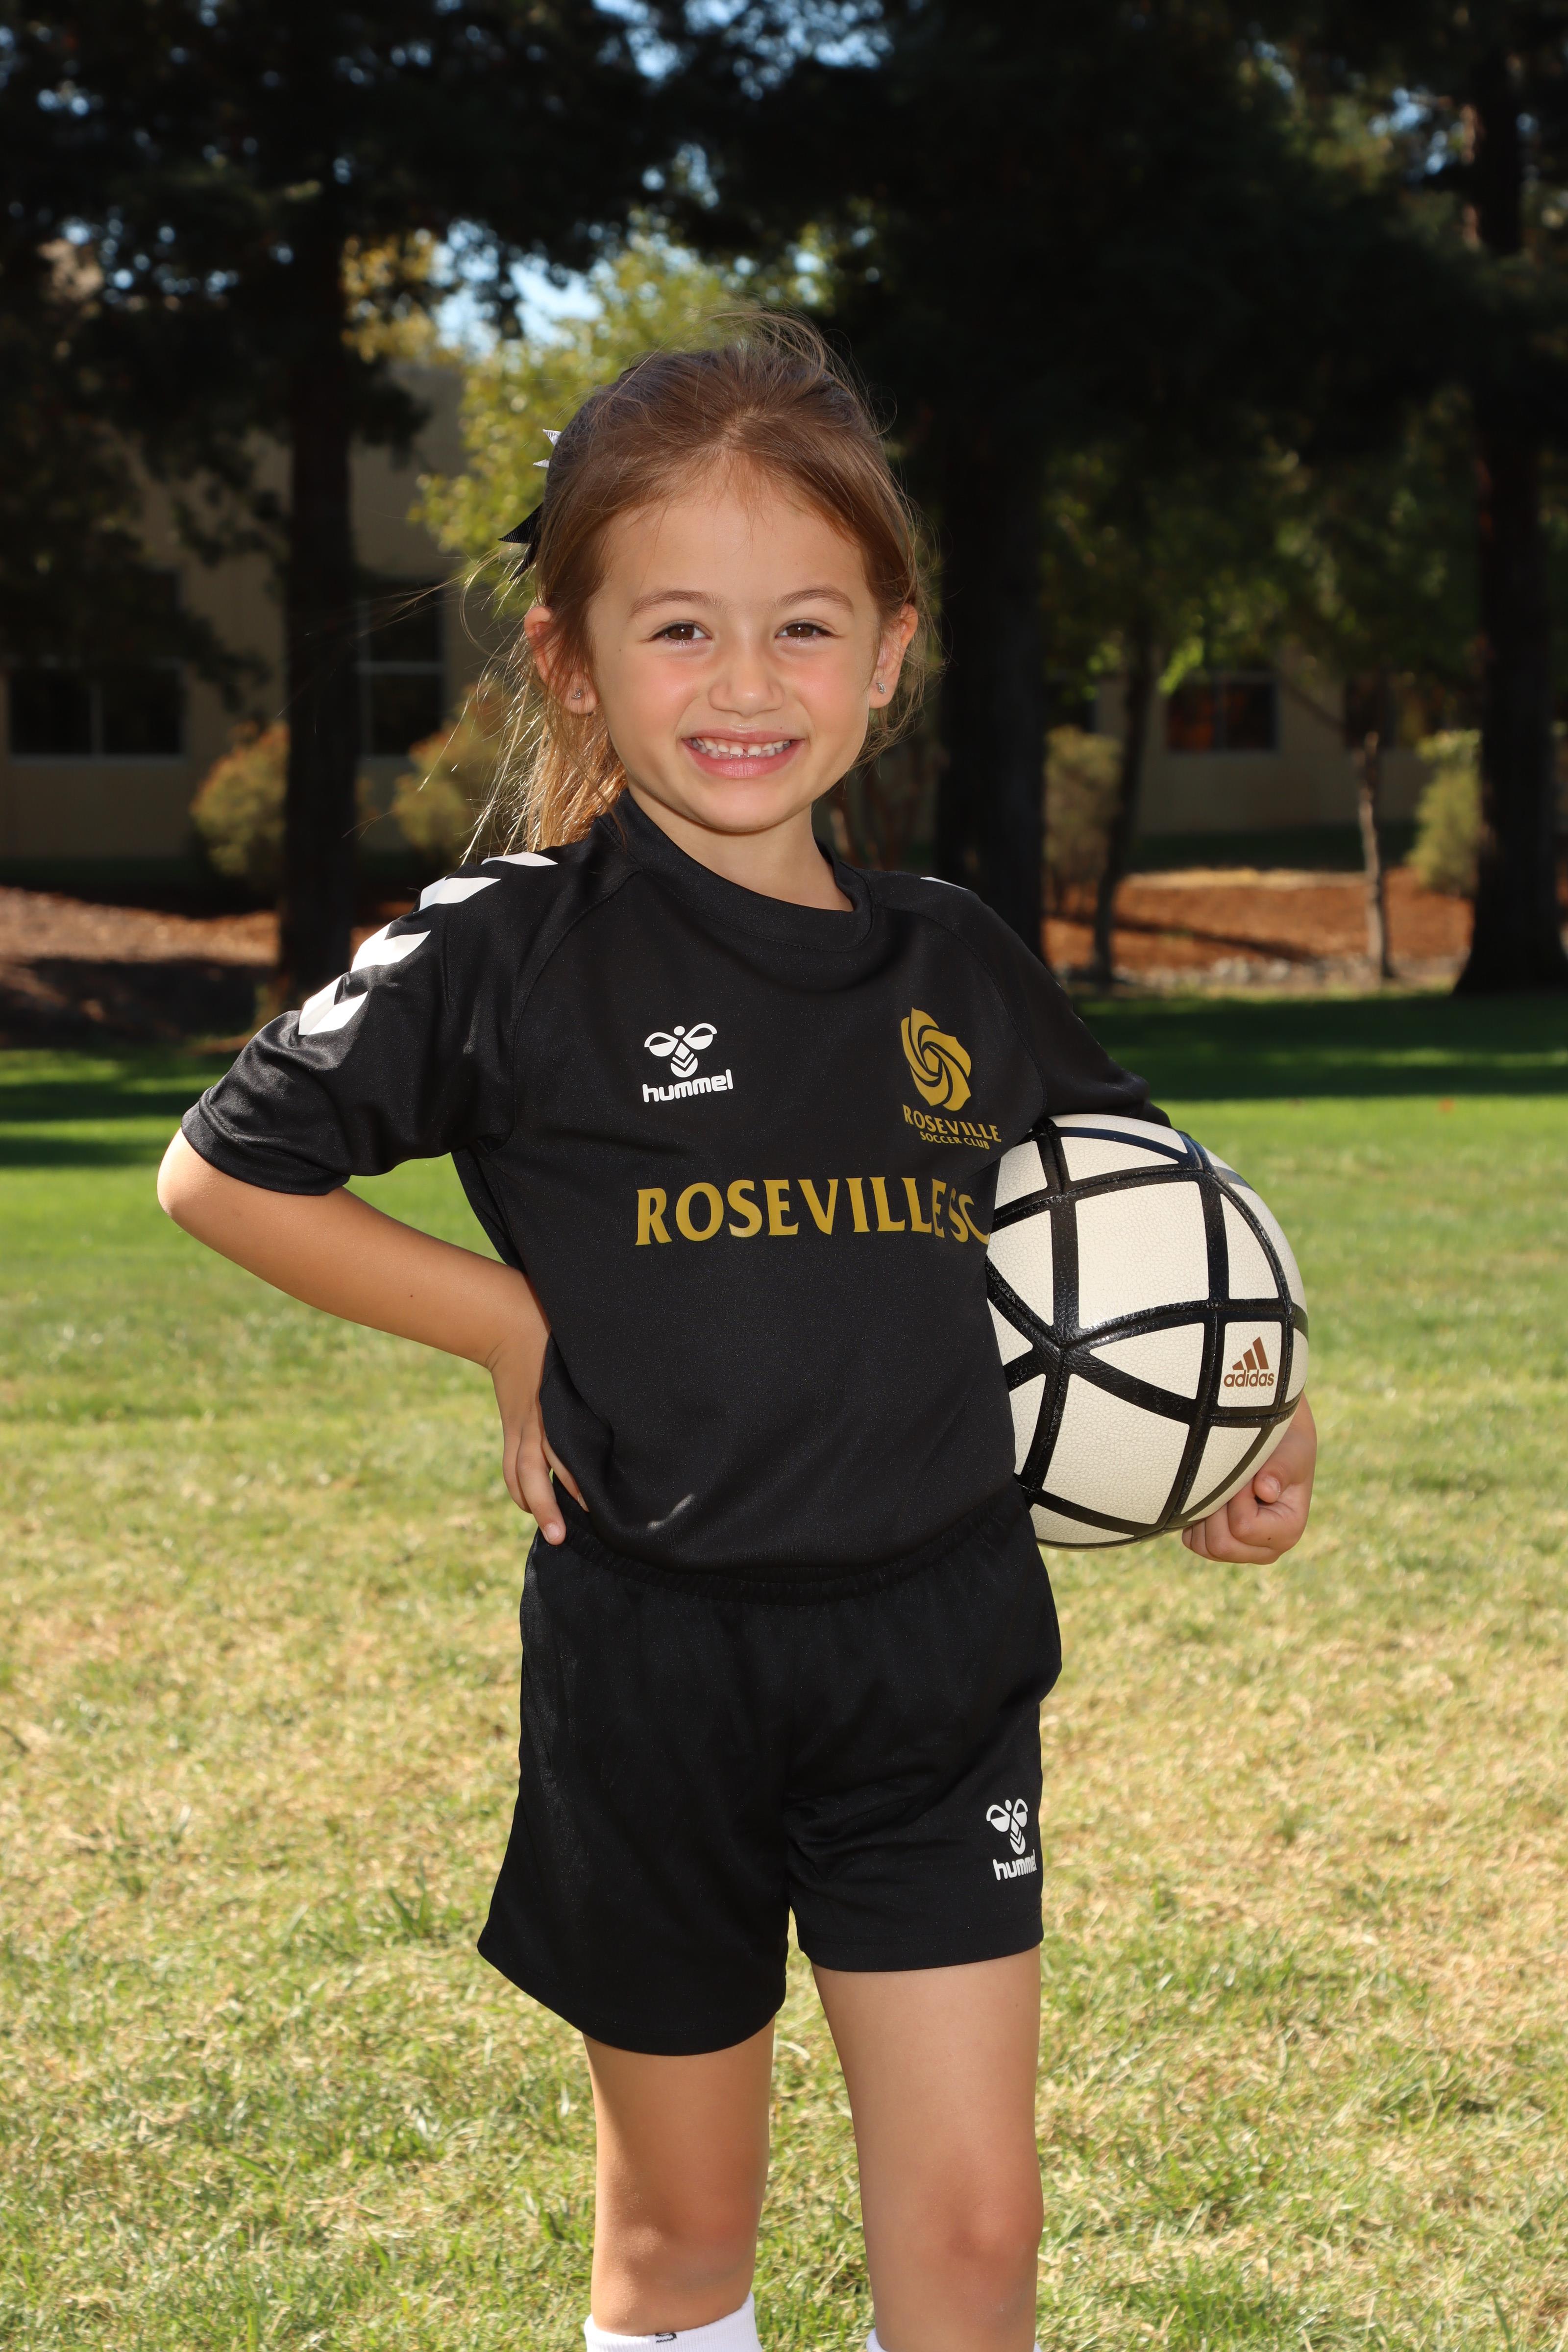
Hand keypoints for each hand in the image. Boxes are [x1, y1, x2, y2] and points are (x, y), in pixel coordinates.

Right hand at [486, 1280, 582, 1543]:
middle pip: (539, 1471)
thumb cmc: (558, 1338)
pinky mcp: (512, 1427)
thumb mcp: (587, 1359)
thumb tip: (643, 1406)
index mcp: (558, 1405)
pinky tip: (532, 1507)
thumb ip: (608, 1386)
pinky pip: (512, 1465)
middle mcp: (537, 1420)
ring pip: (521, 1475)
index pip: (565, 1451)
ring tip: (554, 1535)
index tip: (602, 1507)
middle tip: (566, 1536)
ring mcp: (521, 1426)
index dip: (579, 1481)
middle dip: (551, 1505)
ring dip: (535, 1505)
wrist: (509, 1323)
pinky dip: (520, 1489)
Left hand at [1181, 1394, 1315, 1563]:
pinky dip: (1196, 1521)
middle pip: (1222, 1545)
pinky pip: (1196, 1543)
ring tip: (1222, 1489)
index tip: (1245, 1474)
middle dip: (1217, 1509)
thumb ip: (1279, 1470)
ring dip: (1205, 1514)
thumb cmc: (1285, 1448)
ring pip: (1206, 1547)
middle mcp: (1268, 1550)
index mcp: (1289, 1532)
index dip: (1236, 1496)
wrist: (1274, 1447)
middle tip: (1228, 1482)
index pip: (1243, 1527)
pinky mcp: (1223, 1547)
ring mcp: (1244, 1552)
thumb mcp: (1290, 1453)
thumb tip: (1265, 1491)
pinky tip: (1211, 1499)